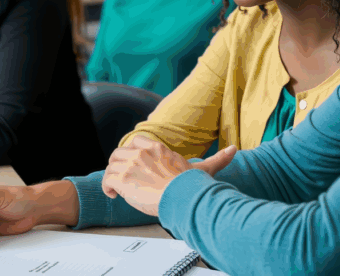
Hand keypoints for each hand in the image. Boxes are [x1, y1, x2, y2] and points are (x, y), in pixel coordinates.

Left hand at [102, 136, 236, 216]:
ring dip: (111, 178)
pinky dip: (107, 187)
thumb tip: (233, 150)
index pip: (136, 142)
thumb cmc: (191, 186)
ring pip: (111, 166)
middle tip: (122, 180)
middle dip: (118, 166)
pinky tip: (113, 195)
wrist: (183, 197)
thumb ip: (218, 158)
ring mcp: (132, 164)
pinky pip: (106, 179)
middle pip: (119, 153)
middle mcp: (143, 153)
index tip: (133, 165)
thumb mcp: (204, 168)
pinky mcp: (123, 179)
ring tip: (116, 189)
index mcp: (158, 149)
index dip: (131, 154)